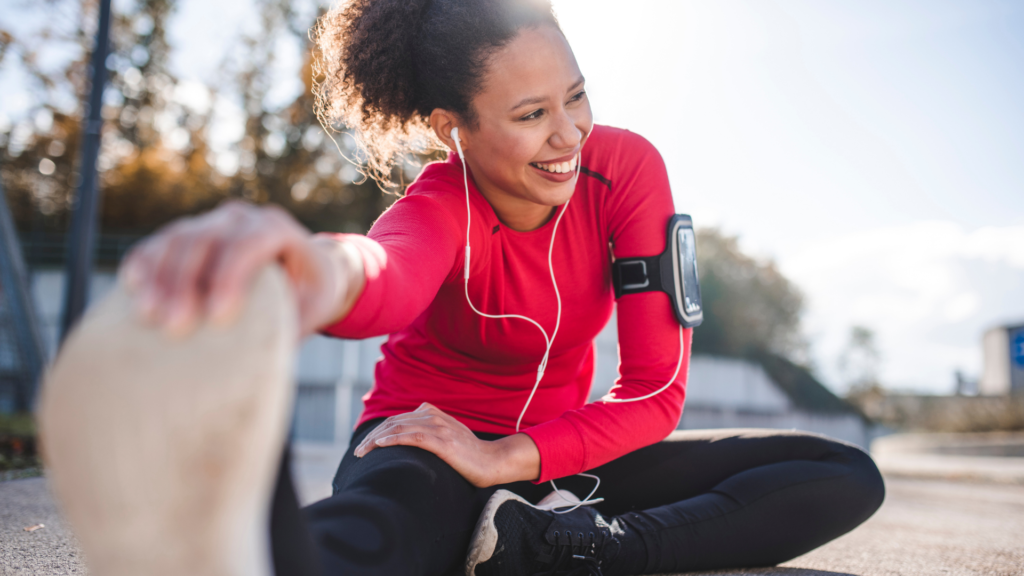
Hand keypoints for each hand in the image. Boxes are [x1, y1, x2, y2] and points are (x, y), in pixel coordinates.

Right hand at [119, 200, 363, 337]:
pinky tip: (133, 288)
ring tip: (148, 316)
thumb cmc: (310, 293)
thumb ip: (293, 325)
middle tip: (174, 327)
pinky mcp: (190, 233)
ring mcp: (213, 221)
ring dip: (159, 276)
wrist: (304, 268)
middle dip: (186, 282)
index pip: (250, 244)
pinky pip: (160, 242)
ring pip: (178, 238)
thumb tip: (264, 360)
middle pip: (207, 239)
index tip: (216, 318)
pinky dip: (145, 262)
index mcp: (278, 229)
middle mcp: (243, 218)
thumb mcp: (313, 309)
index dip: (230, 277)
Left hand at [353, 403, 540, 487]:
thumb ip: (428, 433)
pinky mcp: (443, 442)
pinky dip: (393, 439)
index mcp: (432, 413)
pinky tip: (380, 445)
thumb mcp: (446, 437)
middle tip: (358, 452)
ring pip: (399, 428)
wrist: (492, 462)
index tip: (365, 446)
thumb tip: (406, 442)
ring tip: (362, 452)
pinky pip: (413, 437)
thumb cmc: (469, 455)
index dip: (378, 431)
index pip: (397, 419)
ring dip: (376, 440)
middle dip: (372, 436)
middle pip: (393, 422)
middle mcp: (433, 417)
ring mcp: (439, 428)